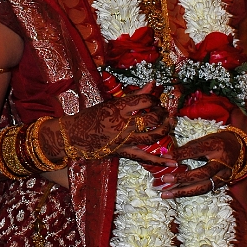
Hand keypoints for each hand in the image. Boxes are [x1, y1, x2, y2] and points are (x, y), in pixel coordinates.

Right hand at [39, 85, 174, 166]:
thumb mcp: (111, 103)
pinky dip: (160, 161)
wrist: (73, 136)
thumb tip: (153, 84)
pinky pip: (145, 158)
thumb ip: (135, 95)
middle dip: (162, 113)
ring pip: (152, 136)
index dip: (154, 99)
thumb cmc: (91, 116)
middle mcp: (122, 124)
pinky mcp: (124, 153)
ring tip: (169, 124)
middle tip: (163, 112)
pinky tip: (173, 162)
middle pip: (151, 118)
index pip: (144, 101)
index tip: (155, 100)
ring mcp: (123, 140)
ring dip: (165, 130)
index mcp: (117, 108)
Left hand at [158, 129, 240, 198]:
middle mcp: (222, 162)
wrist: (236, 147)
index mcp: (216, 146)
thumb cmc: (215, 142)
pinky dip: (189, 193)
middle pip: (203, 173)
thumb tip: (167, 156)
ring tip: (166, 194)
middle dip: (183, 178)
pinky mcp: (222, 184)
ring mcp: (224, 175)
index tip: (166, 158)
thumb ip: (187, 148)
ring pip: (204, 187)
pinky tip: (176, 194)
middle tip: (165, 178)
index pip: (196, 151)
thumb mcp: (203, 140)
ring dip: (183, 192)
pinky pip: (204, 190)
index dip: (181, 155)